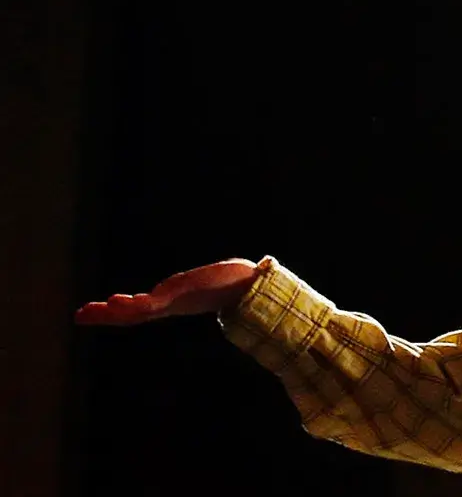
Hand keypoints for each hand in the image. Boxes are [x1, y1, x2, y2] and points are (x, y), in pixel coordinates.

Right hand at [75, 259, 261, 325]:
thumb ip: (190, 286)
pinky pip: (152, 303)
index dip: (115, 312)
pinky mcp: (180, 294)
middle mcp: (168, 304)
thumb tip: (182, 284)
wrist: (247, 284)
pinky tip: (118, 303)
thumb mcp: (200, 284)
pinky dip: (134, 305)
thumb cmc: (225, 283)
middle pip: (131, 313)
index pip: (137, 310)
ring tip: (90, 311)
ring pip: (137, 310)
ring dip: (113, 312)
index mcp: (169, 302)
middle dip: (104, 315)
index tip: (92, 310)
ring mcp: (173, 301)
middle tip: (79, 315)